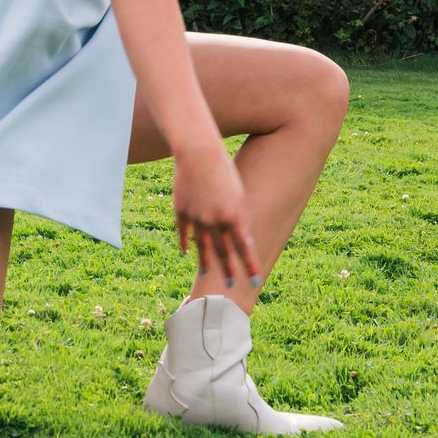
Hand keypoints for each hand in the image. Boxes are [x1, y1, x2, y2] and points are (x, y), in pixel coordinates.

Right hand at [171, 145, 262, 288]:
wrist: (198, 153)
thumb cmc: (224, 170)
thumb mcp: (238, 195)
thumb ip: (239, 218)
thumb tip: (241, 240)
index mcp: (234, 215)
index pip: (244, 247)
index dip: (250, 265)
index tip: (255, 281)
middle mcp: (215, 220)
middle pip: (223, 251)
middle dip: (229, 269)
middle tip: (232, 285)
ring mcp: (196, 216)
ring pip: (202, 245)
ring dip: (207, 261)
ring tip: (208, 274)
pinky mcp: (181, 210)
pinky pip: (184, 232)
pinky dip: (185, 242)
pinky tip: (186, 252)